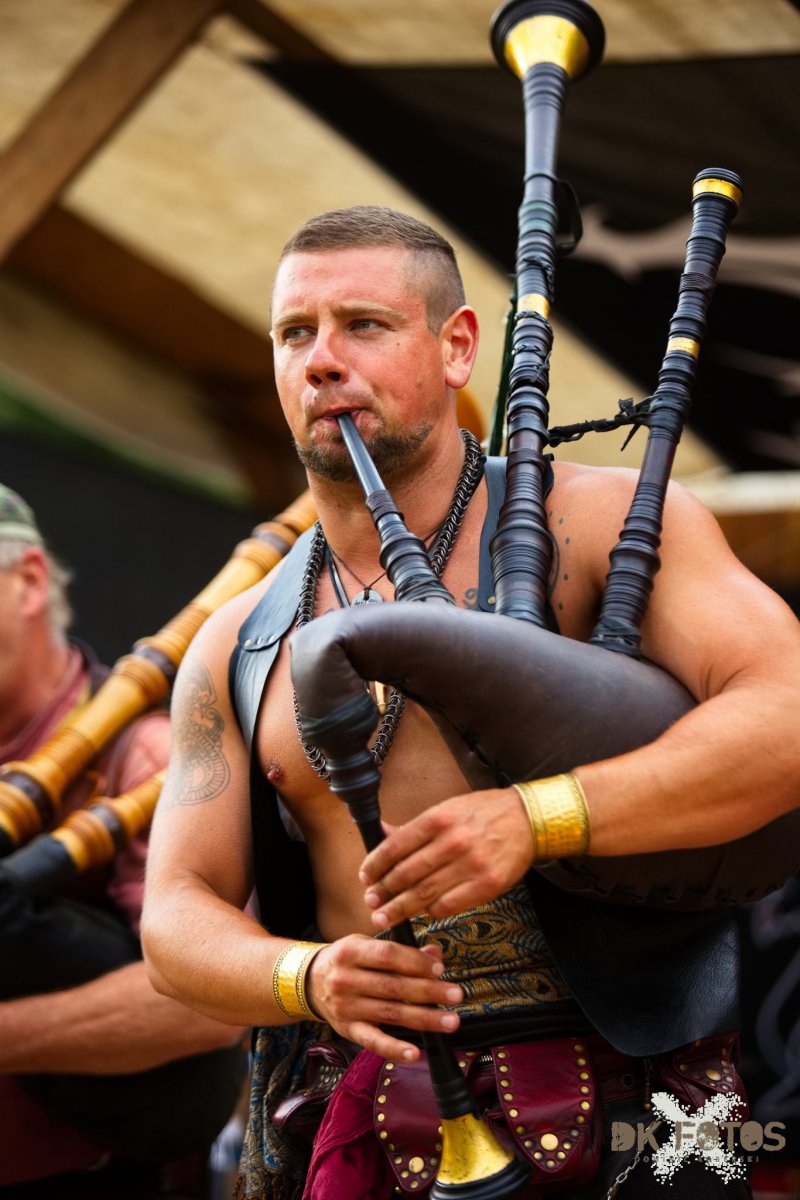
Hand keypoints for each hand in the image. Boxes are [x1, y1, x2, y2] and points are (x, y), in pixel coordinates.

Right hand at [305, 936, 462, 1060]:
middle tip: (456, 994)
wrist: (309, 981)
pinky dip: (394, 1049)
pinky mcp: (347, 1030)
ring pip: (390, 1014)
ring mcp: (346, 1007)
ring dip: (424, 1019)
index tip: (440, 968)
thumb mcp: (367, 945)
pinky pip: (373, 1041)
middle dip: (428, 991)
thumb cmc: (347, 960)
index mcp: (351, 951)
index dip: (415, 962)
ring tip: (450, 1021)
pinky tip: (415, 1052)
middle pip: (393, 986)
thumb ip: (401, 949)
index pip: (388, 955)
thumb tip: (436, 955)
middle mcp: (346, 979)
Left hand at [359, 787, 533, 928]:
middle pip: (406, 874)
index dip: (375, 865)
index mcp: (438, 819)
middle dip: (383, 891)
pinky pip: (449, 906)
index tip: (365, 877)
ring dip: (399, 908)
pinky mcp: (487, 885)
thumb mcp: (447, 809)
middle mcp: (452, 841)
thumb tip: (381, 832)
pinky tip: (422, 913)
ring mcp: (471, 865)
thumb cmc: (485, 813)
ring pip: (424, 893)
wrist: (529, 820)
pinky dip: (431, 912)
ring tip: (384, 916)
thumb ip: (414, 827)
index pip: (395, 846)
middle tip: (371, 901)